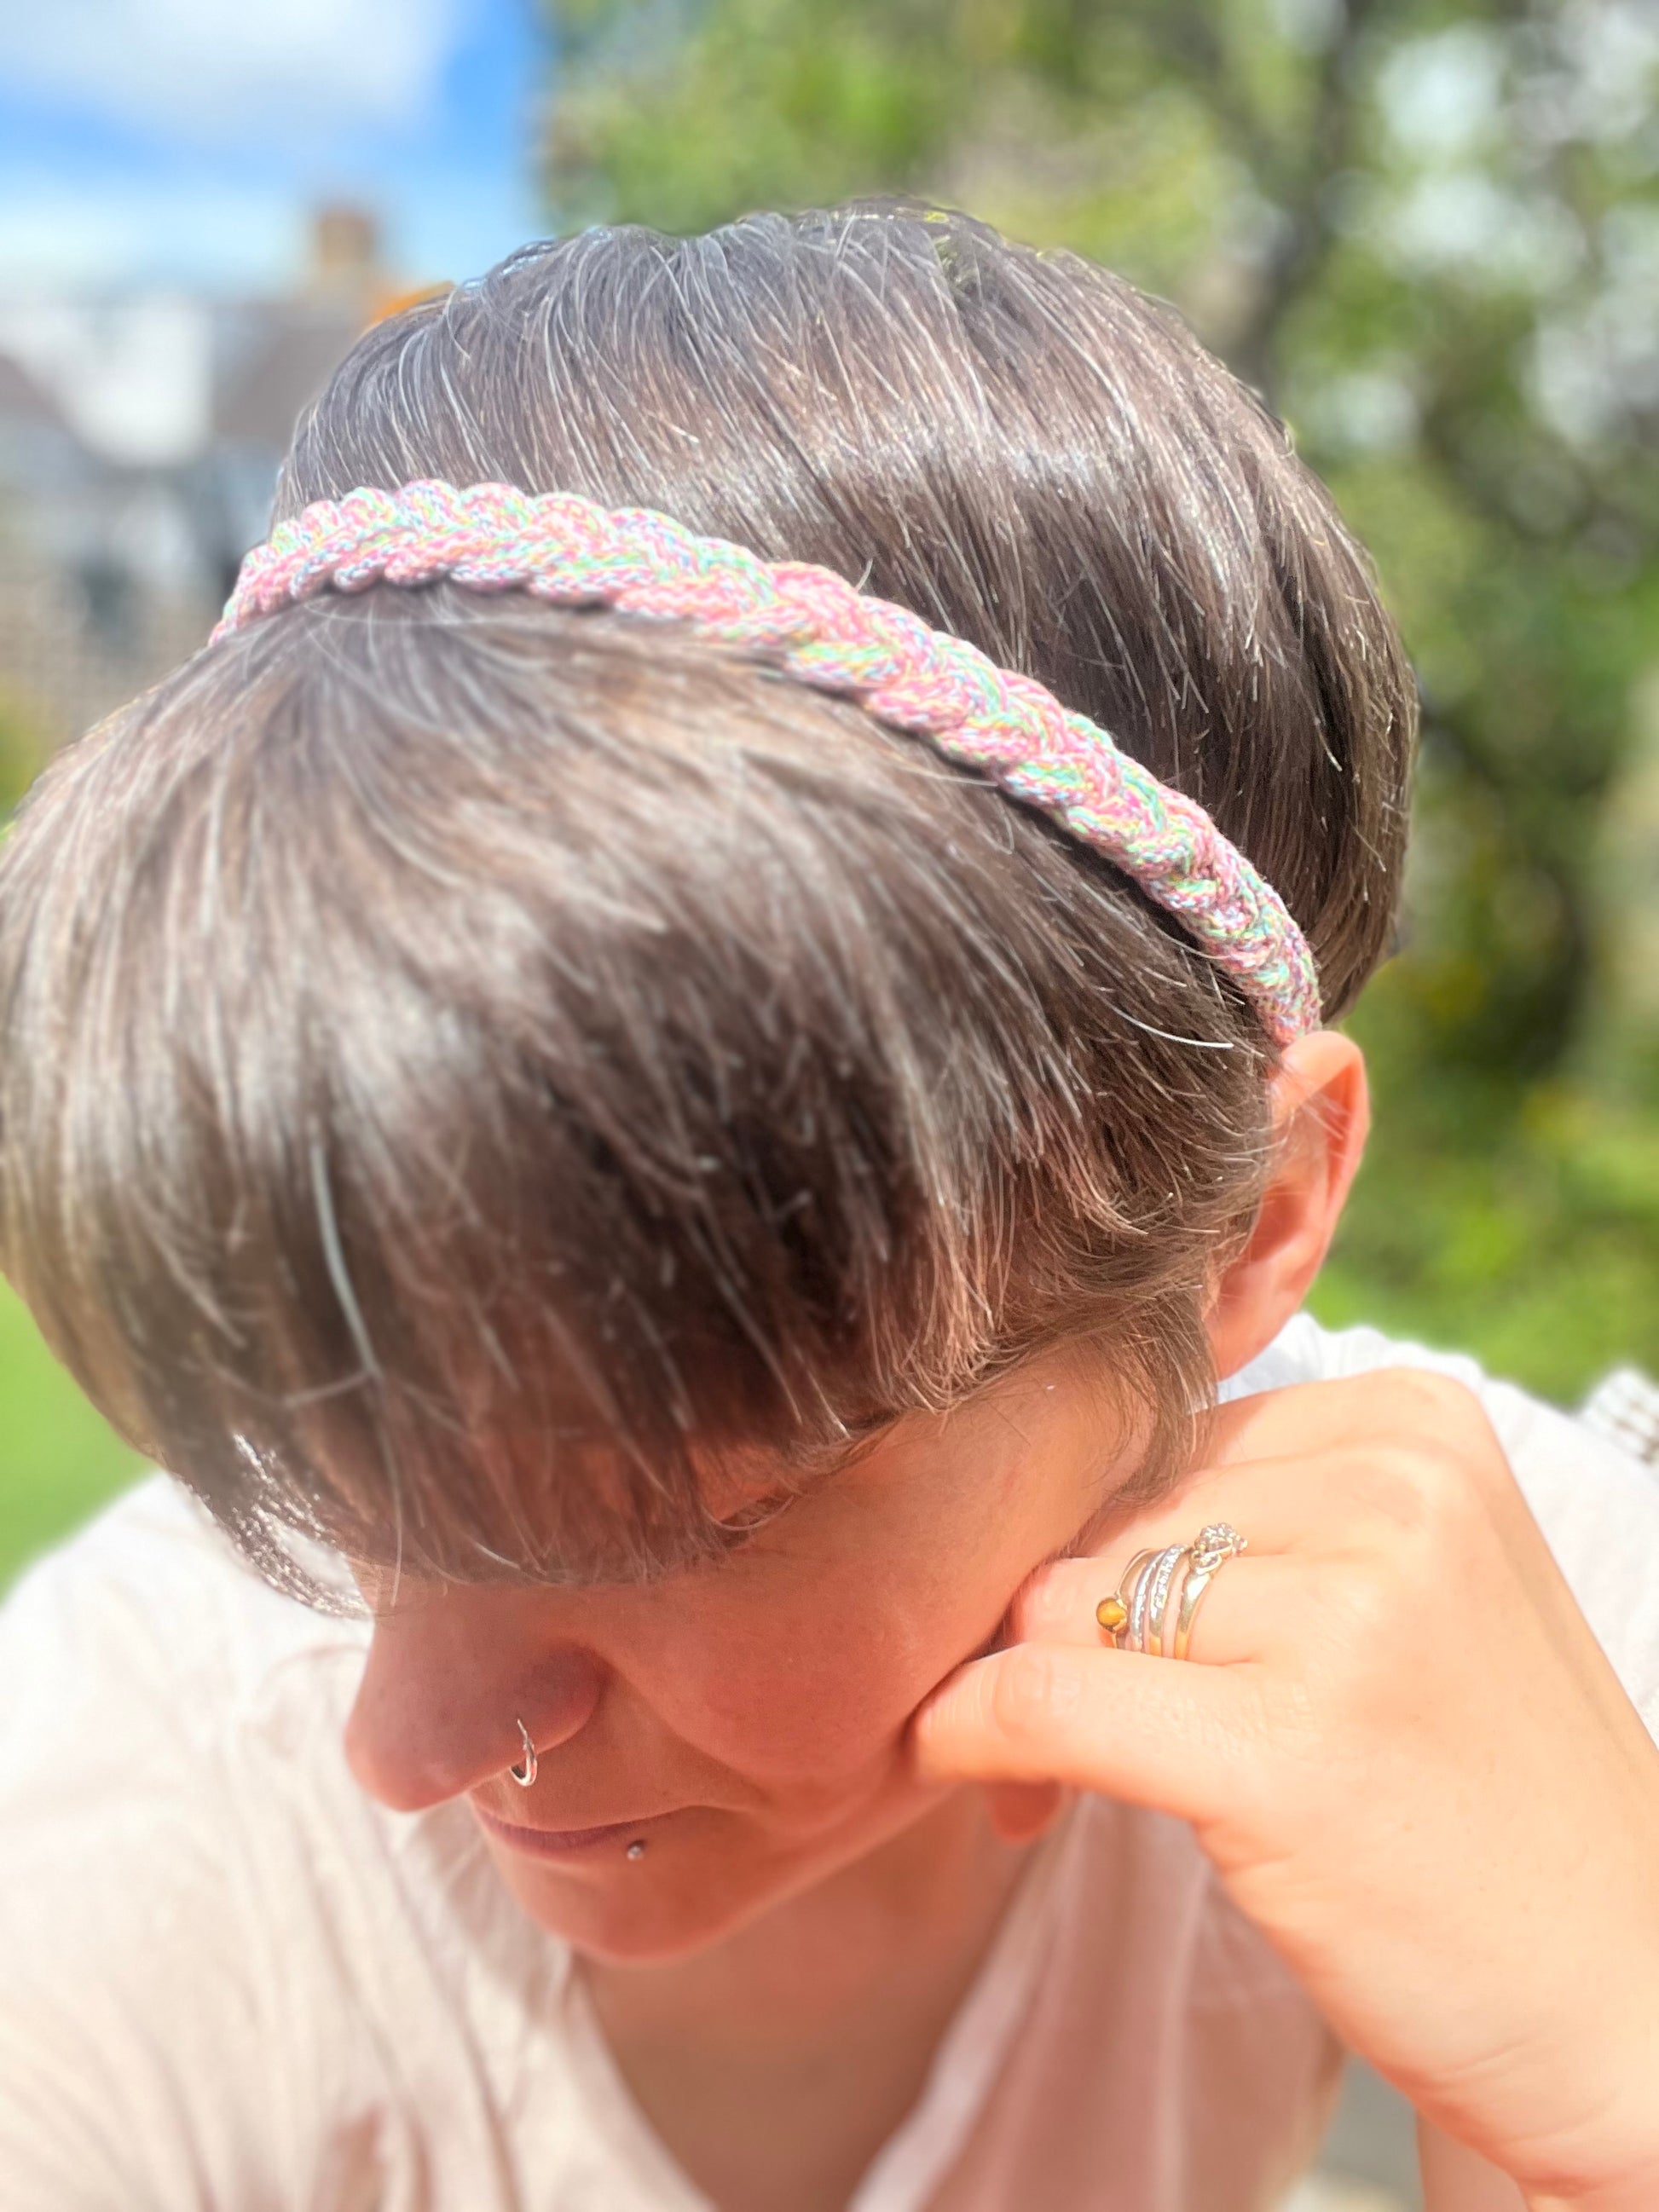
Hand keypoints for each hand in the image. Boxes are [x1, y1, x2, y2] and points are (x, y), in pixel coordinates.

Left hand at [914, 1371, 1658, 2210]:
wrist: (1622, 2001)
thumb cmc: (1480, 1791)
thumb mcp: (1404, 1592)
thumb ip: (1254, 1518)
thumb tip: (1025, 1514)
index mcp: (1418, 1425)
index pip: (1164, 1439)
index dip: (1096, 1538)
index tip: (1078, 1635)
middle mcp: (1394, 1493)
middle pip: (1109, 1519)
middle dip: (1051, 1622)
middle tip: (1044, 1731)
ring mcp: (1349, 1617)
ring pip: (1063, 1605)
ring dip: (1017, 1691)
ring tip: (1050, 1782)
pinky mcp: (1286, 1751)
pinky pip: (1046, 1701)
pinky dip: (967, 1732)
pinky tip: (943, 1761)